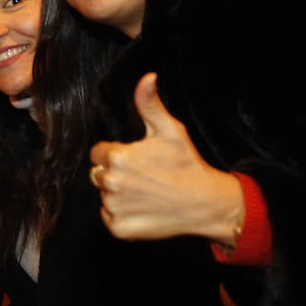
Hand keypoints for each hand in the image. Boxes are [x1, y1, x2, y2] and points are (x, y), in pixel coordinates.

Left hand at [89, 73, 244, 244]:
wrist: (206, 204)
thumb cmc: (186, 164)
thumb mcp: (170, 130)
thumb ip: (149, 103)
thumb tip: (147, 77)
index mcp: (117, 157)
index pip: (98, 153)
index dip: (115, 154)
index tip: (136, 159)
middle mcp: (111, 183)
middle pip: (99, 174)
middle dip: (115, 173)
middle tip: (144, 176)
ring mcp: (114, 207)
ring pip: (104, 195)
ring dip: (118, 194)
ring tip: (146, 192)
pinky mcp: (120, 228)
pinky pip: (109, 217)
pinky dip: (121, 215)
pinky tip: (143, 208)